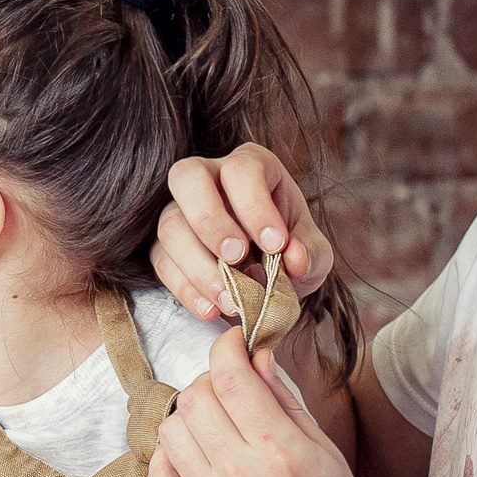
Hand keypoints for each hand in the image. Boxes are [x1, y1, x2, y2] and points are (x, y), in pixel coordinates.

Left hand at [149, 330, 386, 476]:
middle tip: (230, 389)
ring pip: (171, 430)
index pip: (232, 375)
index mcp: (279, 449)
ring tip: (214, 426)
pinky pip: (157, 476)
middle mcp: (239, 473)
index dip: (227, 347)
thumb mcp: (327, 454)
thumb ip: (287, 403)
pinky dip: (169, 456)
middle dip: (211, 381)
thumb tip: (259, 359)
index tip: (234, 344)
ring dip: (189, 417)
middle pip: (195, 397)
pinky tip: (194, 458)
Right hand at [152, 144, 334, 322]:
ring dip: (199, 266)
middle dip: (211, 221)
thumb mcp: (313, 252)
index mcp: (250, 166)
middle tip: (236, 259)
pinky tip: (212, 310)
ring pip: (170, 225)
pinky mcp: (164, 246)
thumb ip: (310, 252)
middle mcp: (208, 178)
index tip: (275, 245)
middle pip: (187, 177)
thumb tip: (295, 258)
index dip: (254, 206)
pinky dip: (186, 290)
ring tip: (231, 300)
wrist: (269, 280)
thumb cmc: (290, 252)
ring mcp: (179, 210)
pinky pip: (162, 262)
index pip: (241, 170)